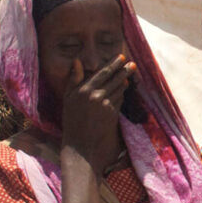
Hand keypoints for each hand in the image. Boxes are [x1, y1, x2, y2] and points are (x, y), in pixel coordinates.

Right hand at [61, 55, 135, 169]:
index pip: (102, 73)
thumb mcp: (68, 98)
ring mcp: (105, 104)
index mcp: (82, 89)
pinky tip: (123, 91)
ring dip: (125, 82)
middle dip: (125, 70)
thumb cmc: (72, 120)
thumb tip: (78, 60)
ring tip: (129, 75)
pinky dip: (122, 94)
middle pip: (115, 79)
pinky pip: (120, 100)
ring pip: (119, 89)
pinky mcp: (112, 113)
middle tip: (132, 64)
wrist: (80, 144)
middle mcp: (94, 95)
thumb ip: (73, 79)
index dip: (114, 64)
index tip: (122, 57)